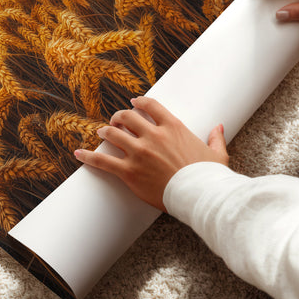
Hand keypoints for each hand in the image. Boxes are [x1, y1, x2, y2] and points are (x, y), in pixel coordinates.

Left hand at [74, 97, 227, 211]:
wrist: (200, 195)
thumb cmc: (209, 176)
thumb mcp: (217, 154)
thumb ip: (215, 138)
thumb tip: (219, 127)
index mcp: (173, 127)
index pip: (150, 106)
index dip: (139, 102)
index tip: (133, 103)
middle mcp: (153, 135)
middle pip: (127, 117)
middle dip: (119, 117)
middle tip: (115, 121)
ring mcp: (139, 152)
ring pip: (113, 134)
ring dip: (105, 131)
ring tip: (100, 132)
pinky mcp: (129, 171)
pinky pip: (103, 161)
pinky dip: (89, 156)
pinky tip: (78, 153)